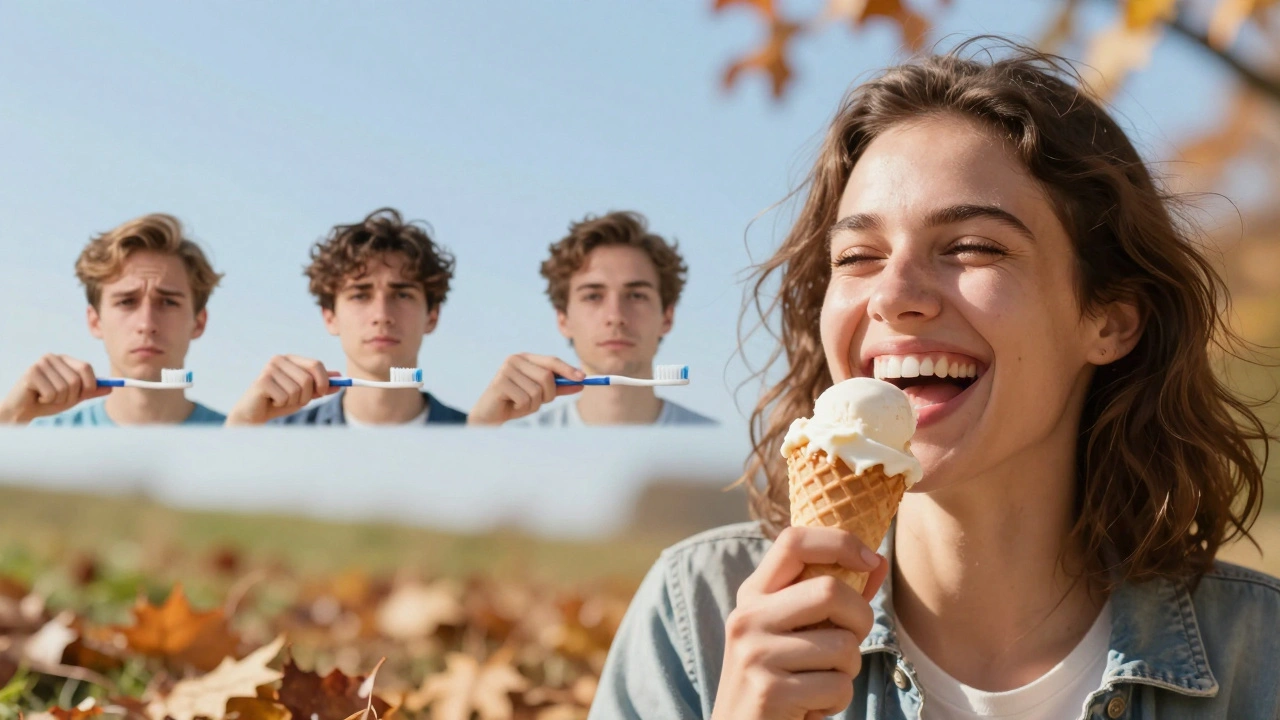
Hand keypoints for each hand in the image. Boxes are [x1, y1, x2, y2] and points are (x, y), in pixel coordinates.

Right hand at [0, 354, 110, 423]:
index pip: (87, 368)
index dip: (89, 385)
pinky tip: (38, 397)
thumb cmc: (48, 401)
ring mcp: (41, 363)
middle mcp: (53, 357)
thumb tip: (112, 388)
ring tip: (46, 397)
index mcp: (65, 360)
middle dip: (71, 396)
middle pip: (77, 380)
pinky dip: (47, 400)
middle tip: (57, 398)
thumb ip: (90, 391)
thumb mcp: (73, 397)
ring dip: (58, 400)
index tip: (83, 395)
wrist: (23, 410)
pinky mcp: (31, 372)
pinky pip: (52, 393)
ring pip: (65, 388)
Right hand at [225, 355, 337, 424]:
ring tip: (281, 400)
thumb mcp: (304, 394)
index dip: (324, 380)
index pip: (316, 364)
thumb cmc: (280, 401)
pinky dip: (282, 404)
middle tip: (297, 400)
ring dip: (293, 401)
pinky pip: (286, 396)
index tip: (323, 392)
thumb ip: (321, 385)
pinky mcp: (262, 381)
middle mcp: (279, 360)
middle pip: (308, 379)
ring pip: (298, 389)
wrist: (254, 413)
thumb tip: (340, 378)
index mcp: (291, 359)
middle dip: (307, 395)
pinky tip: (272, 402)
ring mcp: (269, 369)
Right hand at [467, 353, 585, 424]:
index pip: (551, 361)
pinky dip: (523, 408)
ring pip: (537, 391)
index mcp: (525, 358)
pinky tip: (512, 406)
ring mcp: (506, 369)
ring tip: (520, 404)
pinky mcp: (500, 382)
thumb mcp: (540, 395)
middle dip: (548, 394)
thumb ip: (558, 387)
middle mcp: (515, 359)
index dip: (568, 369)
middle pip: (547, 376)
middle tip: (537, 402)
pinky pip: (525, 399)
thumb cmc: (515, 403)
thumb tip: (580, 383)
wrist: (490, 415)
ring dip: (533, 404)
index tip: (583, 379)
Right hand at [711, 526, 888, 719]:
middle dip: (860, 619)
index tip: (871, 560)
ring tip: (819, 683)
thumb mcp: (797, 632)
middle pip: (830, 590)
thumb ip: (833, 599)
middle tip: (848, 643)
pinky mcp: (769, 691)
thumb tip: (878, 562)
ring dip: (847, 671)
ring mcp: (755, 653)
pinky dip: (836, 701)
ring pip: (843, 646)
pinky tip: (810, 707)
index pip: (794, 541)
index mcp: (753, 595)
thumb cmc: (780, 680)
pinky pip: (837, 686)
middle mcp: (747, 618)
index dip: (840, 541)